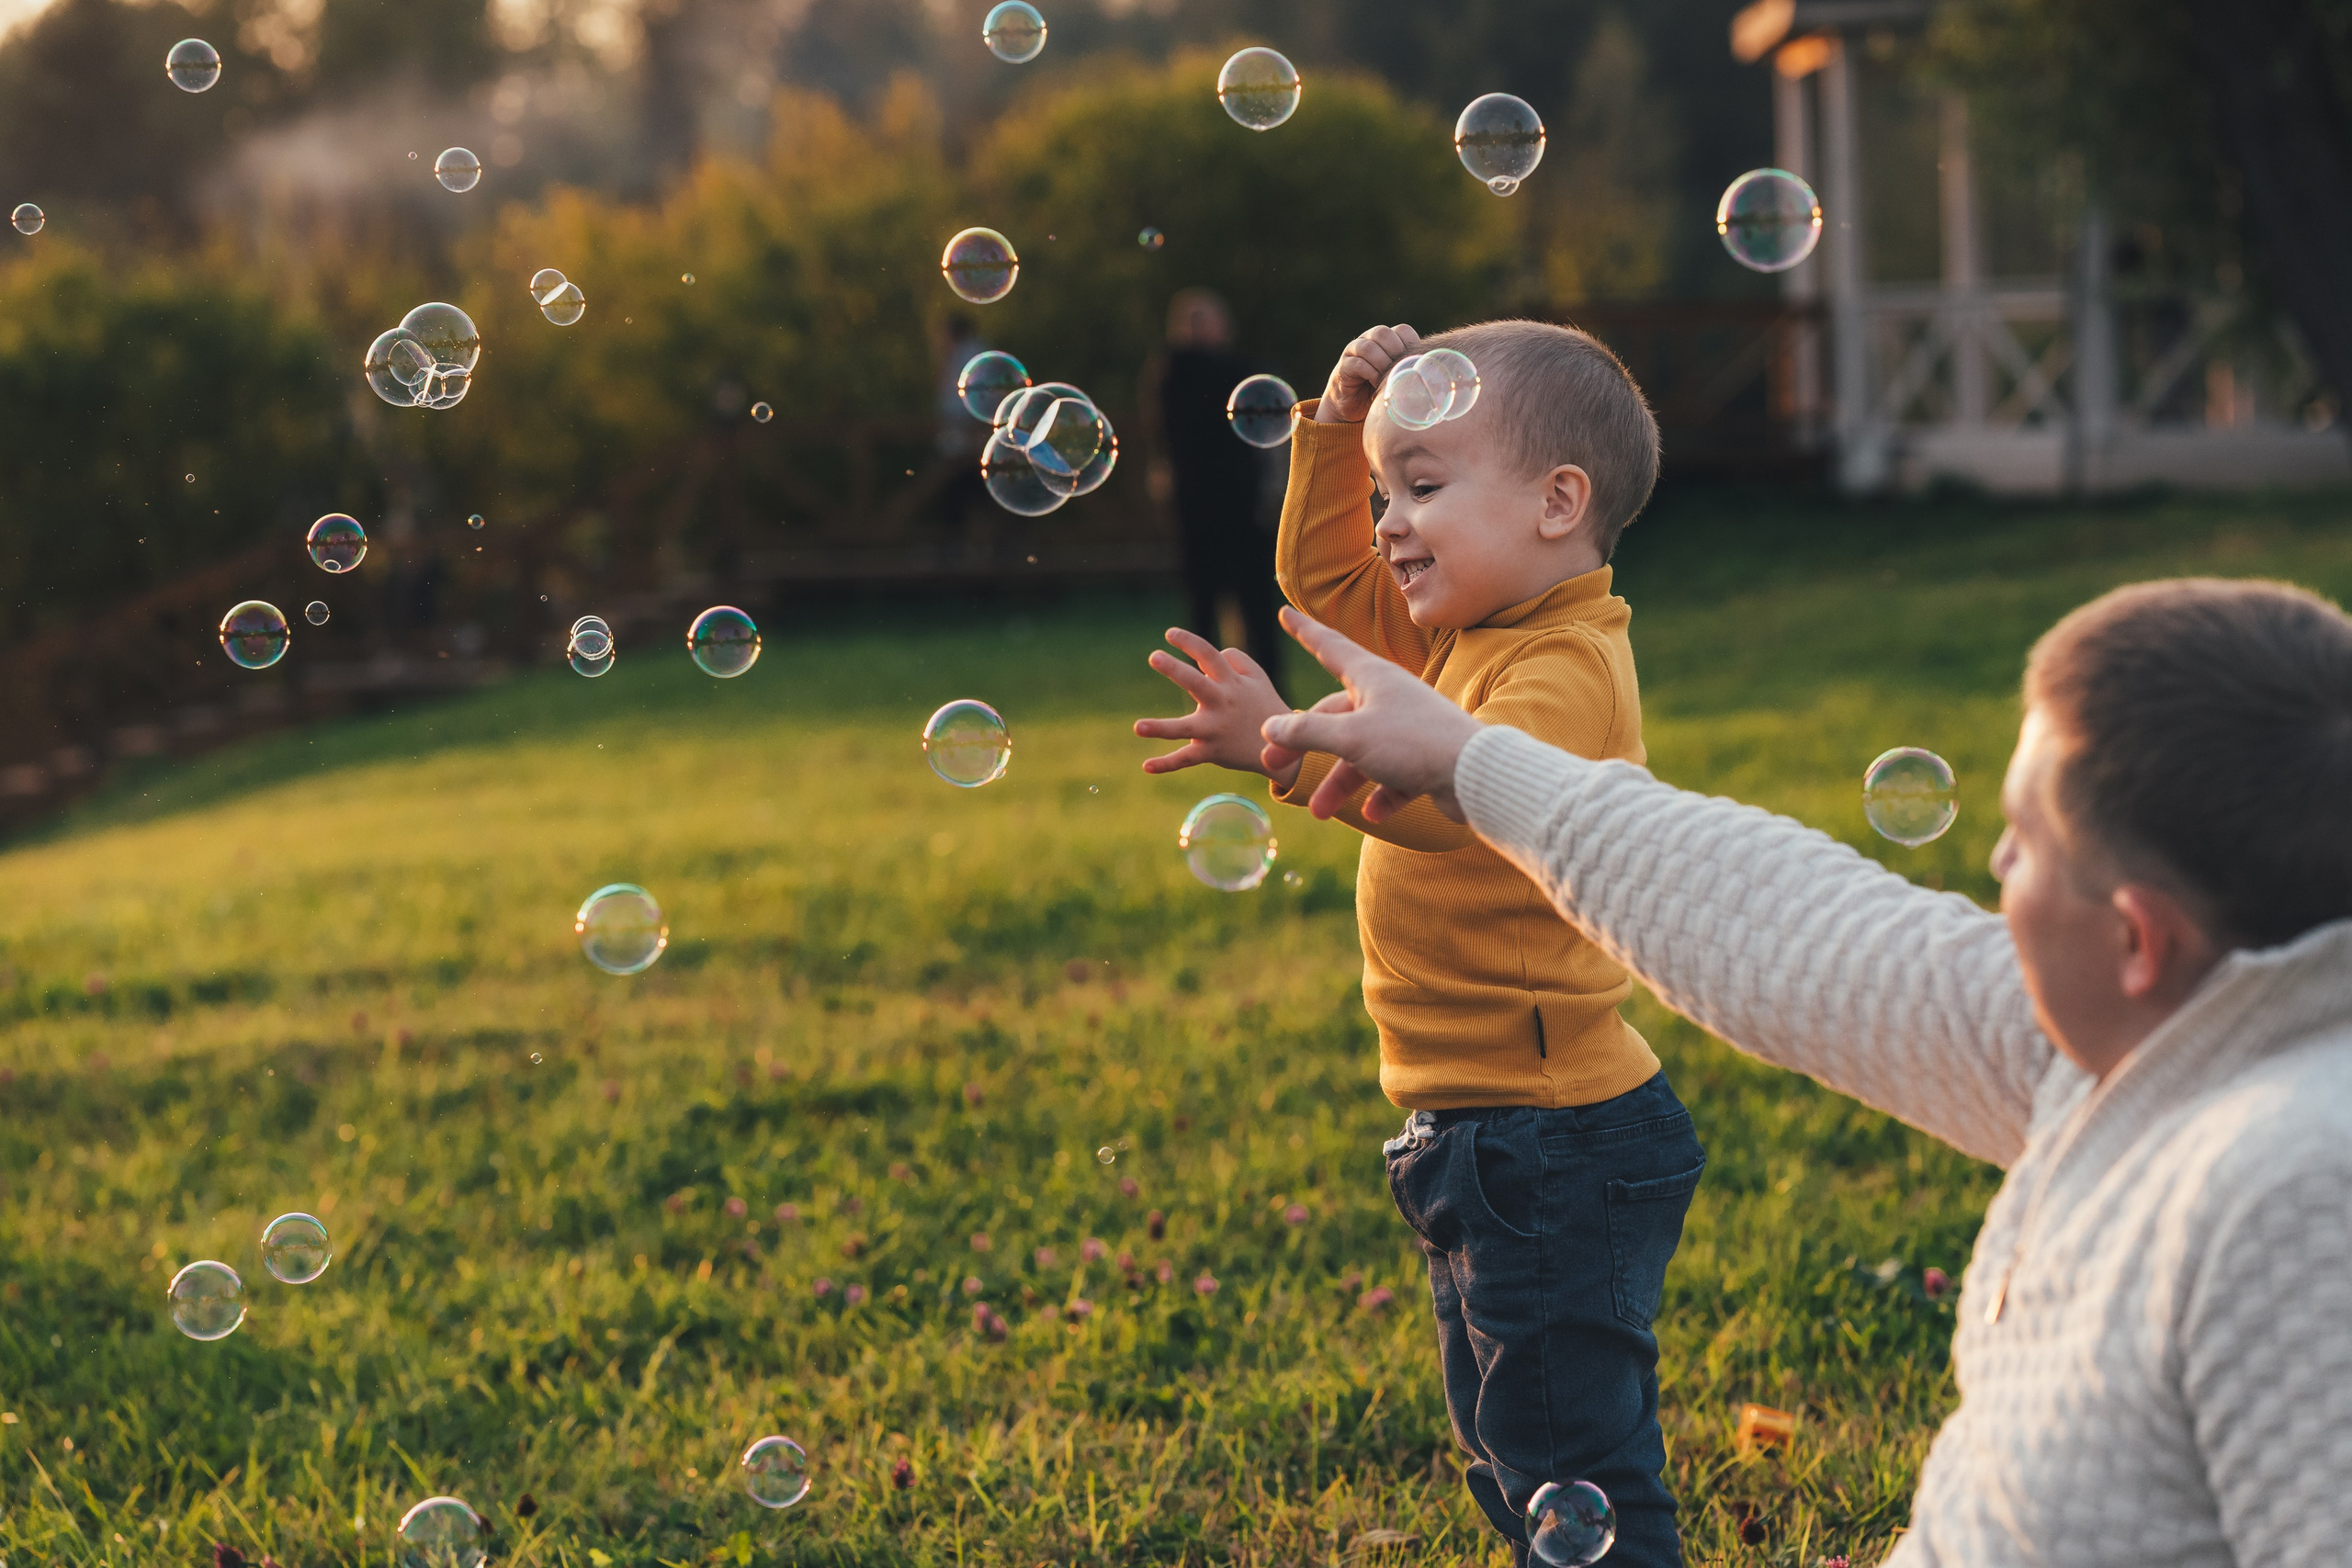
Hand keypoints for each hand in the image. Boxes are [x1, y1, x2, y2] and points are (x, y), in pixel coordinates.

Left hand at [1135, 628, 1301, 788]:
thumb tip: (1211, 655)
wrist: (1284, 749)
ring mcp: (1216, 730)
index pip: (1210, 656)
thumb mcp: (1259, 678)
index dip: (1190, 642)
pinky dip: (1166, 764)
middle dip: (1175, 670)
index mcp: (1232, 683)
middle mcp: (1222, 703)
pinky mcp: (1212, 752)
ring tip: (1137, 727)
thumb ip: (1237, 660)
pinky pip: (1186, 759)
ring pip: (1185, 728)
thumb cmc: (1265, 706)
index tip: (1169, 634)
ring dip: (1160, 728)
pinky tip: (1145, 766)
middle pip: (1196, 684)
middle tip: (1154, 657)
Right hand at [1259, 607, 1482, 821]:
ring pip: (1361, 753)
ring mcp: (1408, 729)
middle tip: (1272, 767)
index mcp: (1372, 677)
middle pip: (1335, 716)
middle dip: (1303, 744)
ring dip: (1338, 783)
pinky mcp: (1425, 759)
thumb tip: (1270, 728)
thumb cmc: (1412, 744)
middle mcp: (1389, 698)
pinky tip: (1372, 814)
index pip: (1329, 646)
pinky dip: (1380, 794)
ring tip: (1320, 811)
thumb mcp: (1349, 737)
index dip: (1304, 631)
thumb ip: (1307, 731)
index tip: (1286, 612)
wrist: (1475, 775)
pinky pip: (1394, 776)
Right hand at [1316, 324, 1422, 423]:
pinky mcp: (1344, 366)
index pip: (1402, 330)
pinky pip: (1358, 363)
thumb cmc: (1381, 389)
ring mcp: (1354, 351)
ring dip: (1381, 364)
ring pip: (1368, 347)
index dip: (1409, 345)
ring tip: (1385, 379)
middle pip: (1383, 333)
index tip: (1412, 364)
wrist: (1355, 405)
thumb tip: (1433, 369)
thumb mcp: (1398, 376)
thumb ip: (1409, 367)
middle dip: (1394, 352)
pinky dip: (1370, 374)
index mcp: (1386, 339)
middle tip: (1397, 370)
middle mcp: (1369, 339)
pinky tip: (1376, 384)